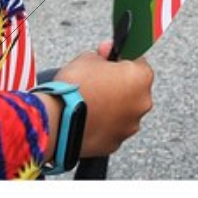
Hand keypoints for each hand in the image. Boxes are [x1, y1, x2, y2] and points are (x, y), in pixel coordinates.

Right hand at [53, 44, 155, 158]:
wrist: (55, 120)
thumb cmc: (73, 87)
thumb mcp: (87, 58)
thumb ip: (102, 55)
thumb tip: (105, 55)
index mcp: (141, 78)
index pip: (138, 61)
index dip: (121, 58)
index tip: (109, 59)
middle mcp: (142, 103)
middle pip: (134, 88)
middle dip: (118, 83)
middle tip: (97, 81)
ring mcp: (130, 126)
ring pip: (125, 110)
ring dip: (113, 105)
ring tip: (90, 101)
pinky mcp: (115, 142)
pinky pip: (113, 128)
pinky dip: (104, 123)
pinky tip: (88, 117)